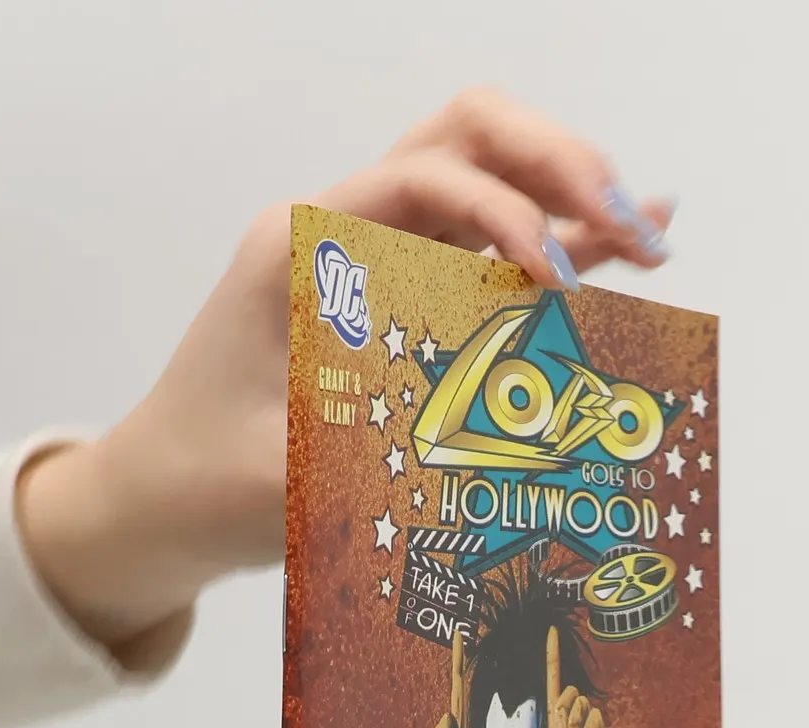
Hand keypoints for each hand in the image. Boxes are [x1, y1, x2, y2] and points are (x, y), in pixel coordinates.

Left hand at [16, 92, 673, 671]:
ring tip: (653, 240)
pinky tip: (624, 251)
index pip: (426, 180)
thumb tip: (522, 452)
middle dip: (560, 172)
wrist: (155, 507)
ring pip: (487, 179)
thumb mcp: (293, 476)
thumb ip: (393, 455)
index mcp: (301, 245)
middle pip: (468, 139)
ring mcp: (370, 258)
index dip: (508, 216)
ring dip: (571, 198)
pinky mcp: (395, 299)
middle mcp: (339, 231)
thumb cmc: (203, 486)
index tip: (559, 287)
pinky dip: (555, 243)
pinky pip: (485, 248)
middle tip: (635, 234)